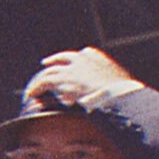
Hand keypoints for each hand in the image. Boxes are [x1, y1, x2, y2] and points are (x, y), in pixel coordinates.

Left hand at [23, 47, 142, 109]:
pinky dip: (36, 88)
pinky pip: (43, 82)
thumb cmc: (126, 96)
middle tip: (47, 64)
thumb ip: (117, 92)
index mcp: (101, 60)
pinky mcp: (61, 79)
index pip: (86, 54)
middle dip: (55, 60)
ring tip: (35, 88)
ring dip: (41, 80)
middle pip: (64, 57)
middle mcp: (84, 60)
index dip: (78, 60)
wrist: (118, 95)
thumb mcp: (125, 90)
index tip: (74, 63)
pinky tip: (31, 95)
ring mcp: (71, 69)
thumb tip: (121, 104)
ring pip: (50, 71)